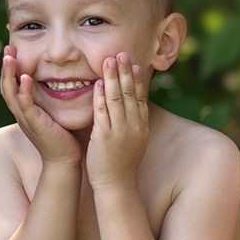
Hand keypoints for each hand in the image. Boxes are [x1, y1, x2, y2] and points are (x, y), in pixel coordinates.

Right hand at [0, 46, 82, 167]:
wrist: (65, 160)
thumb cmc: (63, 138)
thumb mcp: (54, 114)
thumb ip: (52, 100)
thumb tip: (63, 81)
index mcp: (25, 110)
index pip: (12, 86)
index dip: (10, 69)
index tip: (12, 51)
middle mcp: (21, 114)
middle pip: (6, 87)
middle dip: (6, 67)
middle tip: (7, 48)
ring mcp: (26, 119)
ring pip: (11, 94)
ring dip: (9, 75)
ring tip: (10, 57)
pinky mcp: (35, 124)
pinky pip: (26, 106)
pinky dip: (24, 91)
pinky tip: (25, 78)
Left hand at [85, 53, 150, 191]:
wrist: (117, 185)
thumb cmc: (122, 165)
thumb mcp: (133, 142)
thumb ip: (131, 123)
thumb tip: (129, 108)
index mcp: (141, 126)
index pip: (140, 97)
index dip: (136, 79)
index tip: (133, 63)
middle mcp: (134, 126)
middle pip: (130, 93)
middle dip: (125, 72)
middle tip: (121, 53)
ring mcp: (120, 130)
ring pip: (117, 98)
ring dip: (113, 78)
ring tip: (109, 60)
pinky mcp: (105, 136)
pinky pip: (103, 112)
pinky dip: (101, 96)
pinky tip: (98, 83)